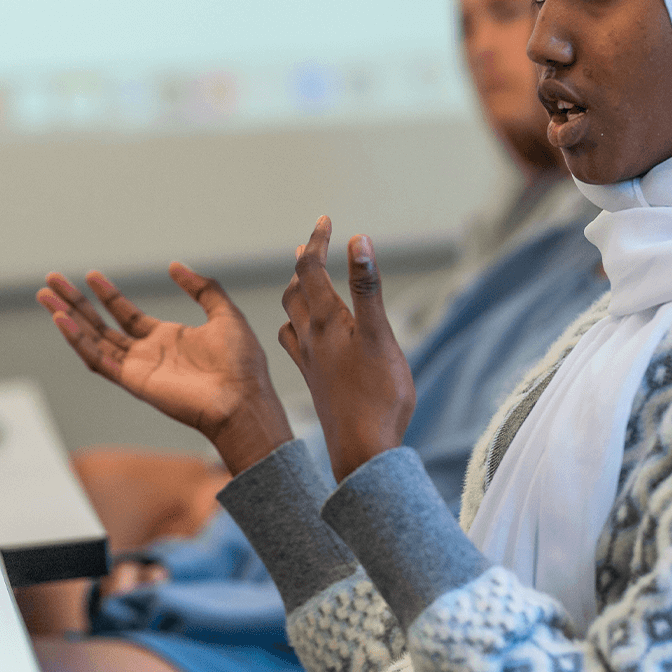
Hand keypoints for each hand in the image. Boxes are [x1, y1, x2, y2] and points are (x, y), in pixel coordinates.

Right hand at [37, 265, 292, 474]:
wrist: (243, 399)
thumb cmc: (242, 363)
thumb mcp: (225, 314)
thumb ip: (202, 288)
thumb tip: (175, 266)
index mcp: (167, 339)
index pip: (127, 314)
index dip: (109, 295)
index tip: (92, 275)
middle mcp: (148, 354)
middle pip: (102, 325)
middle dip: (76, 303)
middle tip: (51, 281)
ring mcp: (138, 369)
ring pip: (93, 340)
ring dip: (68, 318)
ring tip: (45, 295)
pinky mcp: (134, 382)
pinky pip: (99, 360)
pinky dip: (78, 341)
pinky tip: (62, 320)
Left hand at [279, 217, 414, 481]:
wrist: (361, 451)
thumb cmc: (377, 396)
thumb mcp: (379, 336)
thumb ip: (367, 288)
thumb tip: (357, 240)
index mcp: (326, 321)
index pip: (312, 268)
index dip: (318, 241)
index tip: (325, 220)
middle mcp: (310, 338)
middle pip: (297, 290)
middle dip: (306, 264)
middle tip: (314, 245)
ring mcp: (309, 361)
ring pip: (292, 317)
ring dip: (297, 294)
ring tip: (303, 282)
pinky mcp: (314, 381)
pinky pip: (294, 343)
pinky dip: (298, 325)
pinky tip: (304, 335)